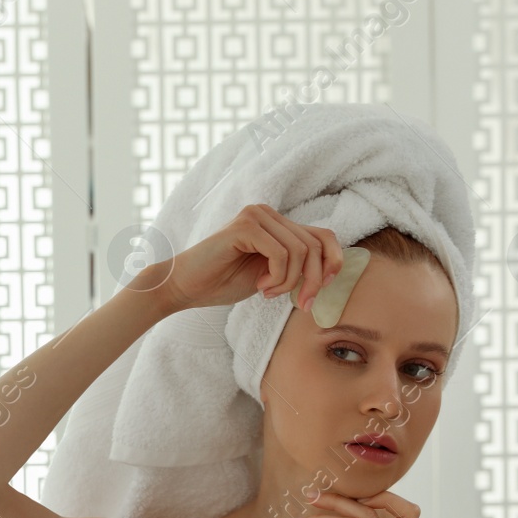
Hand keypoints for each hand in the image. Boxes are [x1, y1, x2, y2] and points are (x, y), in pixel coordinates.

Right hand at [142, 203, 344, 313]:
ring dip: (289, 281)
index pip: (324, 236)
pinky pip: (281, 254)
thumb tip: (331, 272)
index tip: (320, 292)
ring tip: (268, 292)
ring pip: (300, 251)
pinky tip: (260, 287)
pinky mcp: (245, 226)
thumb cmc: (222, 282)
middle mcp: (267, 213)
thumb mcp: (270, 276)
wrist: (184, 287)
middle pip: (316, 245)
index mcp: (275, 222)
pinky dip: (277, 277)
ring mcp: (256, 216)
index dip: (333, 263)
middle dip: (314, 281)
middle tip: (300, 303)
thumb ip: (295, 266)